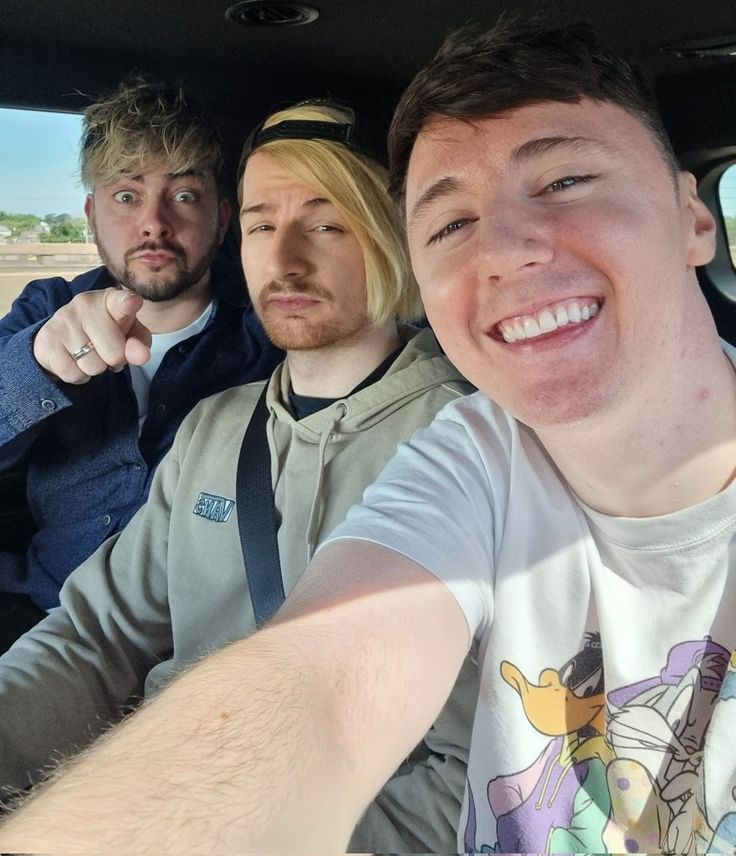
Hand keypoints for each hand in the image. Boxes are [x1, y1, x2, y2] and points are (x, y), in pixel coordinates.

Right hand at [33, 288, 152, 383]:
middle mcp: (85, 304)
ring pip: (93, 367)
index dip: (128, 303)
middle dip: (115, 361)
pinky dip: (78, 375)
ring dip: (96, 369)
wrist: (64, 336)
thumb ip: (140, 344)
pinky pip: (73, 374)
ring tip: (90, 354)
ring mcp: (63, 320)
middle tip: (106, 351)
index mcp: (111, 300)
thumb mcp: (130, 334)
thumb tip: (140, 356)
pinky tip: (75, 360)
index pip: (122, 302)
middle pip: (114, 353)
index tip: (132, 302)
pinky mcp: (47, 339)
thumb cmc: (107, 333)